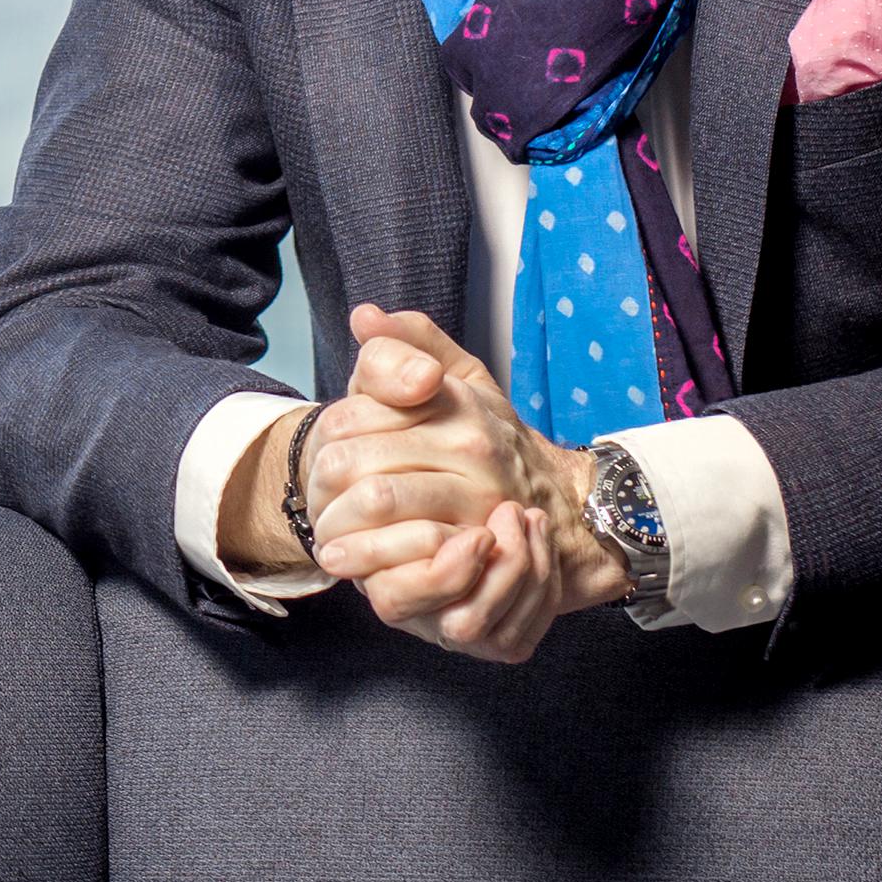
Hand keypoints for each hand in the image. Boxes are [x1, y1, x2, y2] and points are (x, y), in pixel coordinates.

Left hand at [299, 305, 627, 661]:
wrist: (560, 507)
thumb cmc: (489, 440)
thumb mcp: (460, 378)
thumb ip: (410, 343)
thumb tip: (364, 317)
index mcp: (458, 405)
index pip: (355, 414)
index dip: (332, 431)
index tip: (333, 443)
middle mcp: (472, 450)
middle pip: (354, 460)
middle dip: (324, 481)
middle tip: (320, 495)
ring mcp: (477, 504)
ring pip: (374, 503)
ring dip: (337, 522)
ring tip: (327, 533)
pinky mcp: (476, 558)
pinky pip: (403, 561)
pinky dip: (366, 563)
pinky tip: (352, 564)